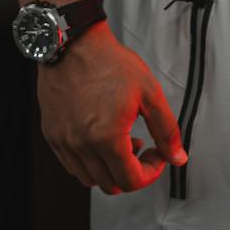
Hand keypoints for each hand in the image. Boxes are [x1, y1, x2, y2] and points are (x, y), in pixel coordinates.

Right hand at [37, 23, 186, 195]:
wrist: (73, 44)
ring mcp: (63, 142)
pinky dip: (89, 163)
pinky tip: (100, 139)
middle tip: (142, 149)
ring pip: (90, 179)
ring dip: (110, 170)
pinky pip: (71, 165)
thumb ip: (167, 130)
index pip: (131, 181)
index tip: (157, 156)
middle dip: (132, 173)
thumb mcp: (149, 93)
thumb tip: (177, 158)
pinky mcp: (51, 135)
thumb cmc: (109, 63)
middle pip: (111, 185)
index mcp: (106, 138)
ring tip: (121, 143)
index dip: (151, 173)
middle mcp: (81, 145)